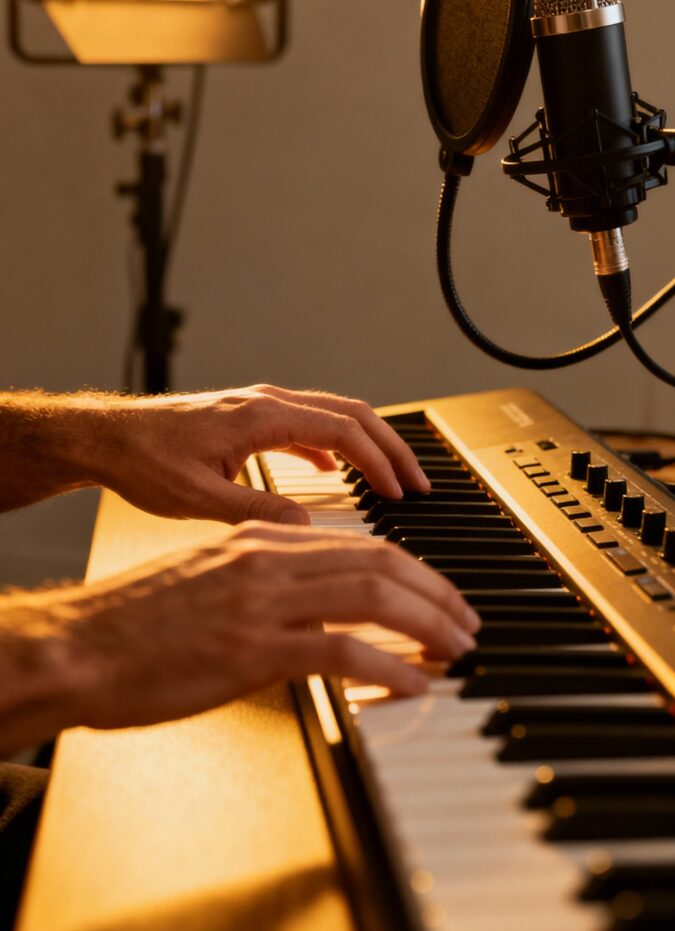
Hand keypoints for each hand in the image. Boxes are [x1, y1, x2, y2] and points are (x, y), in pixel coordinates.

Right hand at [64, 523, 480, 730]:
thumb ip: (265, 580)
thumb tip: (316, 604)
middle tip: (465, 622)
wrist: (81, 645)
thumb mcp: (210, 580)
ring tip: (455, 649)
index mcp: (260, 538)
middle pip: (379, 561)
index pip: (359, 543)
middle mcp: (268, 560)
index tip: (440, 596)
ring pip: (371, 596)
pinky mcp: (251, 651)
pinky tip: (412, 684)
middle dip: (436, 592)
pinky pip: (342, 653)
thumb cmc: (138, 620)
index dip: (413, 570)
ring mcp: (261, 603)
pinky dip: (389, 667)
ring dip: (426, 623)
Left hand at [90, 384, 429, 524]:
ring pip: (332, 414)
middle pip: (350, 413)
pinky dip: (334, 444)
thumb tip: (306, 527)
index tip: (402, 493)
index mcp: (260, 417)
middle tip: (418, 484)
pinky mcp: (249, 417)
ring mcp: (259, 406)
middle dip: (389, 448)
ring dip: (367, 444)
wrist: (107, 437)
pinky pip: (307, 423)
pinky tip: (336, 470)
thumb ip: (256, 512)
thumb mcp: (199, 498)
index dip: (379, 461)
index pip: (341, 430)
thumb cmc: (144, 462)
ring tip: (391, 478)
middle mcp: (265, 402)